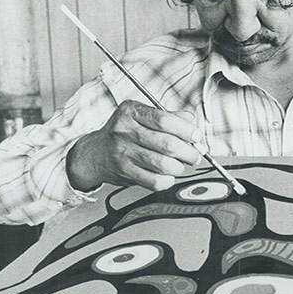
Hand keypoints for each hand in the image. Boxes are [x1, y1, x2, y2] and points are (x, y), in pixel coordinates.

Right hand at [66, 100, 203, 191]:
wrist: (96, 153)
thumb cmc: (124, 133)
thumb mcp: (140, 116)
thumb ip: (168, 116)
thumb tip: (192, 122)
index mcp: (131, 111)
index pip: (164, 120)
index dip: (186, 130)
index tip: (196, 137)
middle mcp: (125, 130)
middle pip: (167, 144)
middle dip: (188, 153)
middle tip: (194, 156)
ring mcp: (123, 152)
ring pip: (163, 165)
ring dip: (179, 167)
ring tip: (180, 165)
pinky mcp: (125, 172)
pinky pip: (154, 181)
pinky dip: (167, 180)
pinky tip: (167, 176)